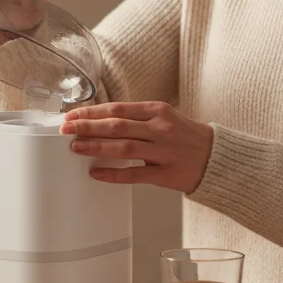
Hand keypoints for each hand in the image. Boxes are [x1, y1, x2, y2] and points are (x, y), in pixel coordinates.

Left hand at [60, 101, 213, 193]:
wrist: (218, 158)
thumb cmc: (186, 137)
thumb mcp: (164, 118)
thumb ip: (136, 118)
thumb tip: (98, 120)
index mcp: (158, 111)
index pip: (117, 108)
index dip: (91, 112)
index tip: (71, 115)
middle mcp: (160, 129)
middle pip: (116, 126)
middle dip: (87, 127)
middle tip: (65, 129)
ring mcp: (164, 151)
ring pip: (123, 148)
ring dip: (96, 147)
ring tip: (75, 147)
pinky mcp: (166, 174)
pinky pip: (135, 174)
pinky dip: (113, 174)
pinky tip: (96, 173)